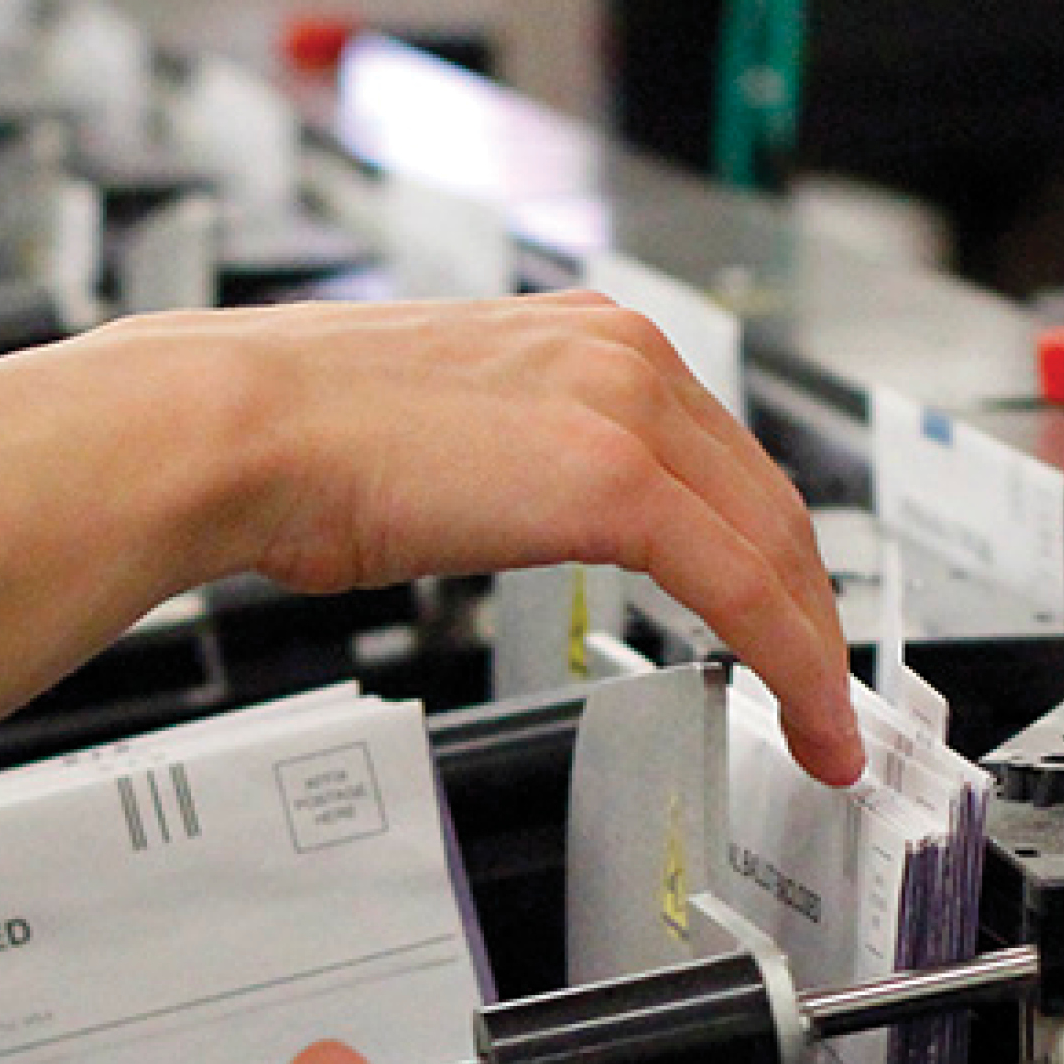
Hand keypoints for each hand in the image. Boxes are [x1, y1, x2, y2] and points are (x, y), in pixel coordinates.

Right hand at [99, 293, 863, 783]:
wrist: (239, 430)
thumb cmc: (296, 441)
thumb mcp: (443, 436)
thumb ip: (512, 457)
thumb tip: (516, 505)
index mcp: (585, 336)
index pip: (719, 454)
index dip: (768, 548)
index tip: (783, 613)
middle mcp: (622, 354)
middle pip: (766, 497)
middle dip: (810, 606)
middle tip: (825, 688)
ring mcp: (626, 409)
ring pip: (773, 543)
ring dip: (813, 648)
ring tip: (823, 726)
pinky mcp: (616, 480)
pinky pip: (742, 588)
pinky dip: (792, 662)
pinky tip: (802, 717)